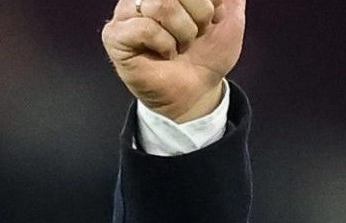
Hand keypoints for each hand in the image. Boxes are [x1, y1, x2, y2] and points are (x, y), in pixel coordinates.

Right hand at [102, 0, 243, 122]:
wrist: (199, 90)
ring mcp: (126, 12)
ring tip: (180, 45)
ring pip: (160, 5)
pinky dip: (165, 44)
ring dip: (183, 32)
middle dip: (199, 15)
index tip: (207, 20)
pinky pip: (145, 28)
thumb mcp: (230, 18)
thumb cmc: (208, 54)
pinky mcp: (115, 35)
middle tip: (195, 35)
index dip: (206, 4)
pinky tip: (165, 53)